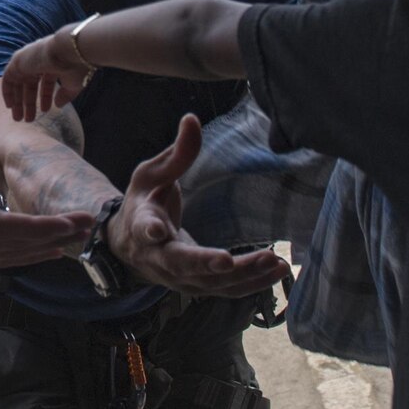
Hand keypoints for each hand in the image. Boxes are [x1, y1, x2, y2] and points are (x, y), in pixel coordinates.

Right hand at [0, 105, 90, 291]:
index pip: (1, 227)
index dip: (37, 226)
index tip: (66, 222)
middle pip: (16, 244)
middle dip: (55, 234)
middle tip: (89, 225)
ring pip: (12, 255)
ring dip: (46, 247)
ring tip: (78, 238)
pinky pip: (0, 259)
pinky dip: (26, 255)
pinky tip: (46, 251)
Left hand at [2, 27, 93, 121]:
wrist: (68, 51)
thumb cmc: (75, 66)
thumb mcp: (73, 84)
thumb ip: (65, 95)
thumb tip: (58, 105)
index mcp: (53, 63)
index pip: (46, 82)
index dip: (45, 97)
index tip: (45, 111)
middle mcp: (39, 61)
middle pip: (30, 85)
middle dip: (29, 103)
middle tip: (28, 120)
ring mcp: (27, 60)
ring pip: (19, 83)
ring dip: (18, 101)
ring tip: (18, 119)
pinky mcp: (17, 61)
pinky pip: (8, 78)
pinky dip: (8, 91)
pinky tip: (10, 106)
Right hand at [110, 115, 288, 298]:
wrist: (130, 244)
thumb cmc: (145, 201)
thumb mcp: (151, 174)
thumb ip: (177, 153)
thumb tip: (191, 119)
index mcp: (142, 225)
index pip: (143, 229)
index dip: (150, 230)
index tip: (157, 230)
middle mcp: (158, 258)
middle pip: (181, 265)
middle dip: (205, 263)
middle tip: (228, 260)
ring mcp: (179, 279)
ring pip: (211, 283)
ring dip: (243, 275)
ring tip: (275, 262)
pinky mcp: (199, 286)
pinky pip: (227, 289)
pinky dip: (253, 283)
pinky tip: (279, 270)